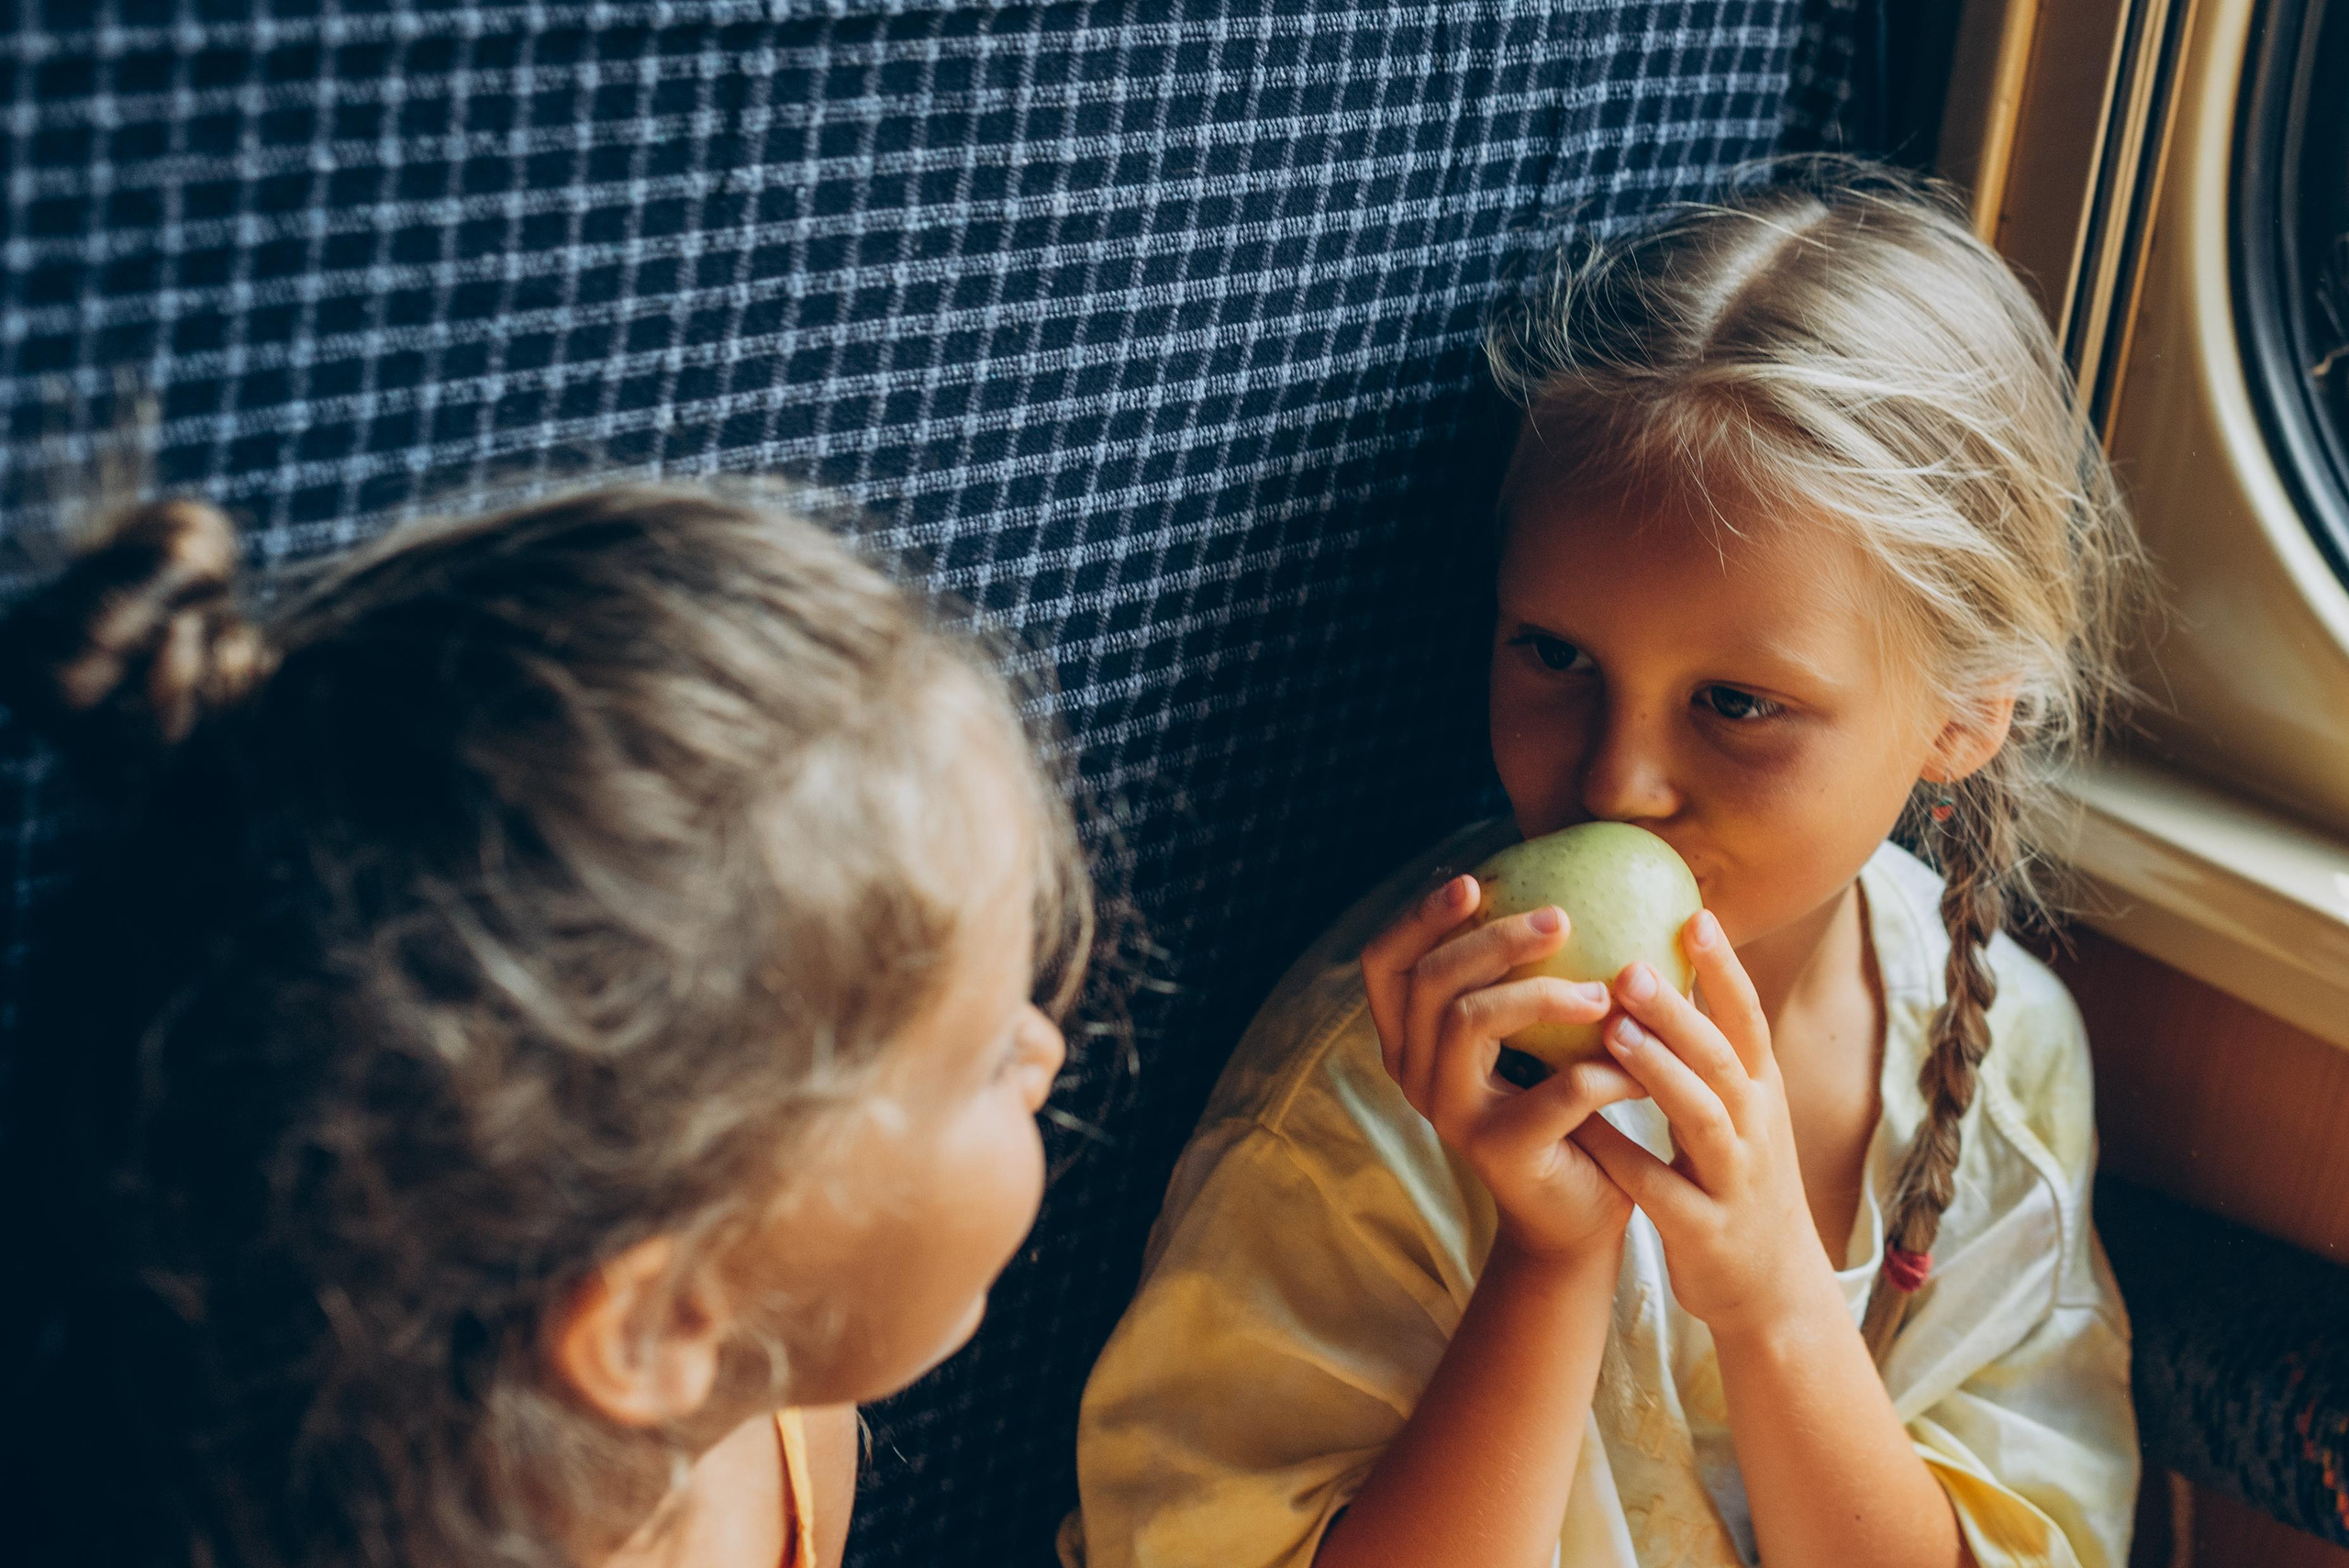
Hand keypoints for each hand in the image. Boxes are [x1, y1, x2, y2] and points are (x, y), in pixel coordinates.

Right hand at [1361, 874, 1646, 1261]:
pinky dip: (1606, 1068)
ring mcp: (1449, 1114)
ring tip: (1604, 992)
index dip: (1417, 918)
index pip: (1384, 964)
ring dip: (1543, 992)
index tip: (1474, 881)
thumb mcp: (1532, 1036)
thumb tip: (1560, 884)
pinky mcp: (1499, 1151)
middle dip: (1494, 938)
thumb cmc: (1561, 1109)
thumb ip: (1521, 977)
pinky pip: (1554, 1089)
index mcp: (1410, 1040)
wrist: (1576, 1215)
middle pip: (1430, 981)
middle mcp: (1413, 1074)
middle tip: (1560, 918)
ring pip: (1470, 1021)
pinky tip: (1643, 1064)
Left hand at [1570, 910, 1837, 1335]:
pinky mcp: (1706, 1232)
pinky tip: (1582, 1130)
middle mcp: (1758, 1130)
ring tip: (1613, 1032)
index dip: (1726, 970)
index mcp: (1763, 1095)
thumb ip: (1711, 1055)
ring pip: (1704, 1117)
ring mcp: (1736, 1182)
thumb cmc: (1740, 1185)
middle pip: (1724, 1059)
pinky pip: (1661, 1190)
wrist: (1774, 1293)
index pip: (1748, 1021)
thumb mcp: (1741, 1116)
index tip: (1695, 915)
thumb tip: (1667, 975)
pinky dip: (1625, 1158)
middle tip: (1631, 966)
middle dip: (1681, 1013)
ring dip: (1661, 1073)